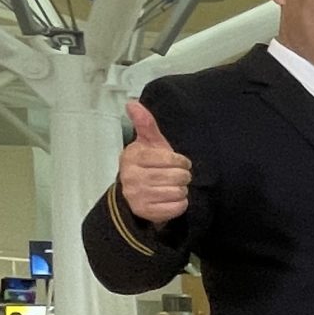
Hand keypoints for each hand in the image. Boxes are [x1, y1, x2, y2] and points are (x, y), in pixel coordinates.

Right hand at [117, 100, 191, 223]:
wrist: (138, 194)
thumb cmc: (149, 165)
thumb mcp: (149, 143)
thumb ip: (145, 123)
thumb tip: (132, 103)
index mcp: (132, 157)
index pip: (169, 158)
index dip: (180, 161)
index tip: (179, 162)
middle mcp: (131, 177)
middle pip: (177, 176)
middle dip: (182, 176)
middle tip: (176, 176)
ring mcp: (137, 196)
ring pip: (178, 191)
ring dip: (181, 190)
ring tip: (172, 187)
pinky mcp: (146, 212)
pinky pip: (177, 207)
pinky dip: (180, 204)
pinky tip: (171, 199)